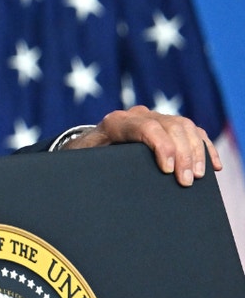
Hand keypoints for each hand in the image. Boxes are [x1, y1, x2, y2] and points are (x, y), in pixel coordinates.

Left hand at [64, 105, 222, 185]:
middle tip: (187, 182)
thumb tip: (104, 182)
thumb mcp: (84, 161)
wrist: (89, 147)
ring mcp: (153, 118)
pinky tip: (212, 166)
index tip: (168, 170)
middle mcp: (136, 115)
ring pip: (184, 126)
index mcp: (115, 123)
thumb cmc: (86, 158)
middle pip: (169, 126)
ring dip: (195, 151)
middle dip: (182, 154)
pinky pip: (192, 131)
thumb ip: (92, 165)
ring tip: (198, 177)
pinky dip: (204, 147)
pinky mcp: (166, 125)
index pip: (145, 127)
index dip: (162, 146)